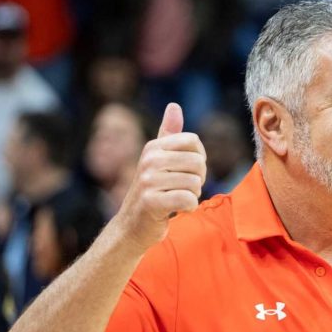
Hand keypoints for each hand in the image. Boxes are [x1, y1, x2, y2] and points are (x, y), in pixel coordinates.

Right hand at [115, 103, 206, 249]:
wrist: (132, 226)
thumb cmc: (153, 191)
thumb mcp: (159, 160)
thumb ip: (169, 134)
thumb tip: (174, 105)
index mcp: (153, 147)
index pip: (193, 141)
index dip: (198, 159)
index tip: (188, 171)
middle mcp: (149, 160)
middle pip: (197, 163)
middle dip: (198, 180)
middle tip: (183, 189)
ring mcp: (148, 180)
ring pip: (195, 183)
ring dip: (192, 196)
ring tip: (176, 200)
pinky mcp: (151, 202)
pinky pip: (188, 200)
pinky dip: (188, 208)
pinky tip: (176, 210)